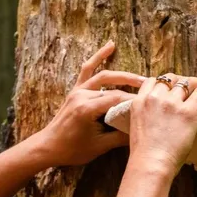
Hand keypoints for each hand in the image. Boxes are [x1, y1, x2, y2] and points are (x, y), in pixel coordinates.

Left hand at [35, 41, 146, 166]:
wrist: (48, 146)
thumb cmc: (72, 150)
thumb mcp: (99, 147)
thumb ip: (120, 137)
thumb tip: (139, 131)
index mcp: (87, 109)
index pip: (116, 98)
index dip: (133, 100)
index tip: (148, 103)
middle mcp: (82, 95)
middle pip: (112, 85)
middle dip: (131, 84)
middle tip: (148, 87)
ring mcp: (77, 91)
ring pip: (102, 75)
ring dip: (121, 73)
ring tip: (138, 76)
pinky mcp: (75, 90)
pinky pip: (87, 70)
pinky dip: (98, 57)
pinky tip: (110, 46)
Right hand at [127, 73, 196, 176]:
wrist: (151, 164)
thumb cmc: (144, 155)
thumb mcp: (136, 128)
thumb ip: (145, 116)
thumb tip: (156, 118)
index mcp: (139, 102)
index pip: (152, 81)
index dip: (163, 83)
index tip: (170, 88)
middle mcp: (155, 98)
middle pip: (170, 79)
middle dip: (179, 82)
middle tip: (187, 88)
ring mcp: (172, 104)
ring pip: (186, 83)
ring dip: (194, 84)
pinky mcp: (188, 112)